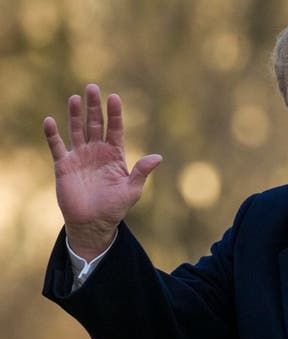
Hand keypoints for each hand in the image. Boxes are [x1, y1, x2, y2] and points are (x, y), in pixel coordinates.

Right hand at [44, 83, 161, 259]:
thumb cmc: (115, 207)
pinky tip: (50, 121)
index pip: (115, 129)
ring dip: (75, 114)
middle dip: (94, 106)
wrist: (93, 223)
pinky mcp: (64, 165)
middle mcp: (97, 152)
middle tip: (92, 87)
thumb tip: (158, 157)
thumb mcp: (132, 190)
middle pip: (95, 124)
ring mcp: (80, 157)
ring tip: (75, 98)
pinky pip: (57, 146)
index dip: (114, 114)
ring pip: (77, 130)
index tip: (114, 97)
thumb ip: (142, 172)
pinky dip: (53, 134)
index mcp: (115, 155)